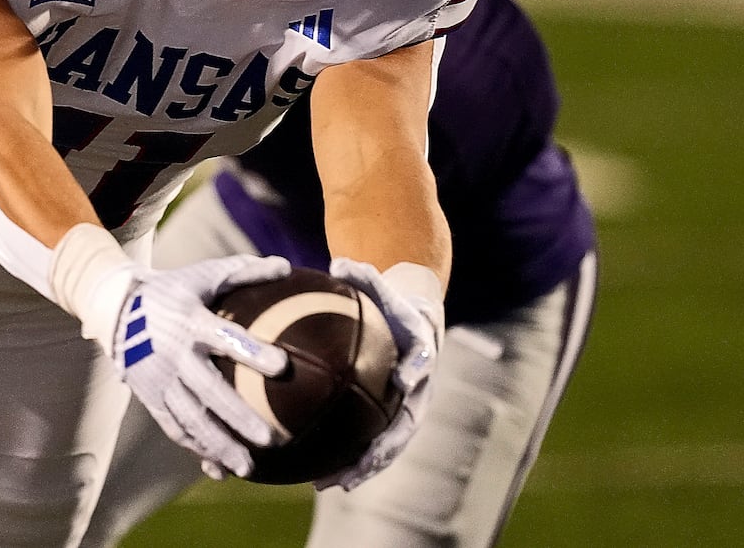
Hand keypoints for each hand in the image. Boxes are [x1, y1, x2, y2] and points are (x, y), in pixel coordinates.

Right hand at [114, 256, 291, 478]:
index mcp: (190, 321)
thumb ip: (243, 271)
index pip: (225, 337)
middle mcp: (175, 355)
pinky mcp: (150, 397)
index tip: (282, 366)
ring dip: (218, 445)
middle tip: (269, 439)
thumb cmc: (172, 290)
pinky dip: (196, 449)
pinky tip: (219, 469)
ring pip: (190, 419)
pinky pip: (174, 428)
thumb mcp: (203, 274)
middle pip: (208, 391)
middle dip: (237, 417)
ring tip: (248, 468)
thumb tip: (286, 265)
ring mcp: (160, 380)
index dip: (252, 352)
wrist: (116, 308)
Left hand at [315, 257, 443, 491]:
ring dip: (365, 465)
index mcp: (421, 352)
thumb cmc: (393, 302)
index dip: (416, 369)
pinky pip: (370, 445)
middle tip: (368, 457)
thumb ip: (364, 274)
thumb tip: (339, 261)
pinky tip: (320, 479)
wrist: (414, 321)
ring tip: (335, 482)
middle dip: (389, 441)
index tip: (403, 379)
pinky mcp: (390, 420)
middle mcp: (418, 387)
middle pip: (408, 420)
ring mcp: (406, 408)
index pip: (423, 360)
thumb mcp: (383, 284)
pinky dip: (349, 463)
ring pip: (389, 444)